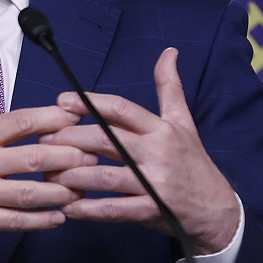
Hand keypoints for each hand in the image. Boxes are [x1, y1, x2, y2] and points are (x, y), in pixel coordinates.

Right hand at [0, 46, 96, 255]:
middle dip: (66, 157)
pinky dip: (39, 221)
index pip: (18, 123)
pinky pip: (13, 222)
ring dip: (58, 192)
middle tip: (92, 155)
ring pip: (28, 194)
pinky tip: (58, 217)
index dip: (50, 120)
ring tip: (81, 188)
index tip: (74, 117)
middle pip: (31, 160)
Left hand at [42, 48, 239, 254]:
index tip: (62, 101)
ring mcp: (154, 184)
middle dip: (71, 138)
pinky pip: (114, 210)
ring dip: (72, 174)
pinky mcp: (152, 211)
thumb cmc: (193, 162)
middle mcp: (156, 153)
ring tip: (48, 172)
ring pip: (104, 176)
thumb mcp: (183, 122)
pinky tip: (67, 206)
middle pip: (106, 140)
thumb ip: (169, 87)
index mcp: (160, 129)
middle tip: (44, 139)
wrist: (219, 211)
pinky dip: (89, 209)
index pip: (120, 109)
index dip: (89, 103)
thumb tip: (169, 51)